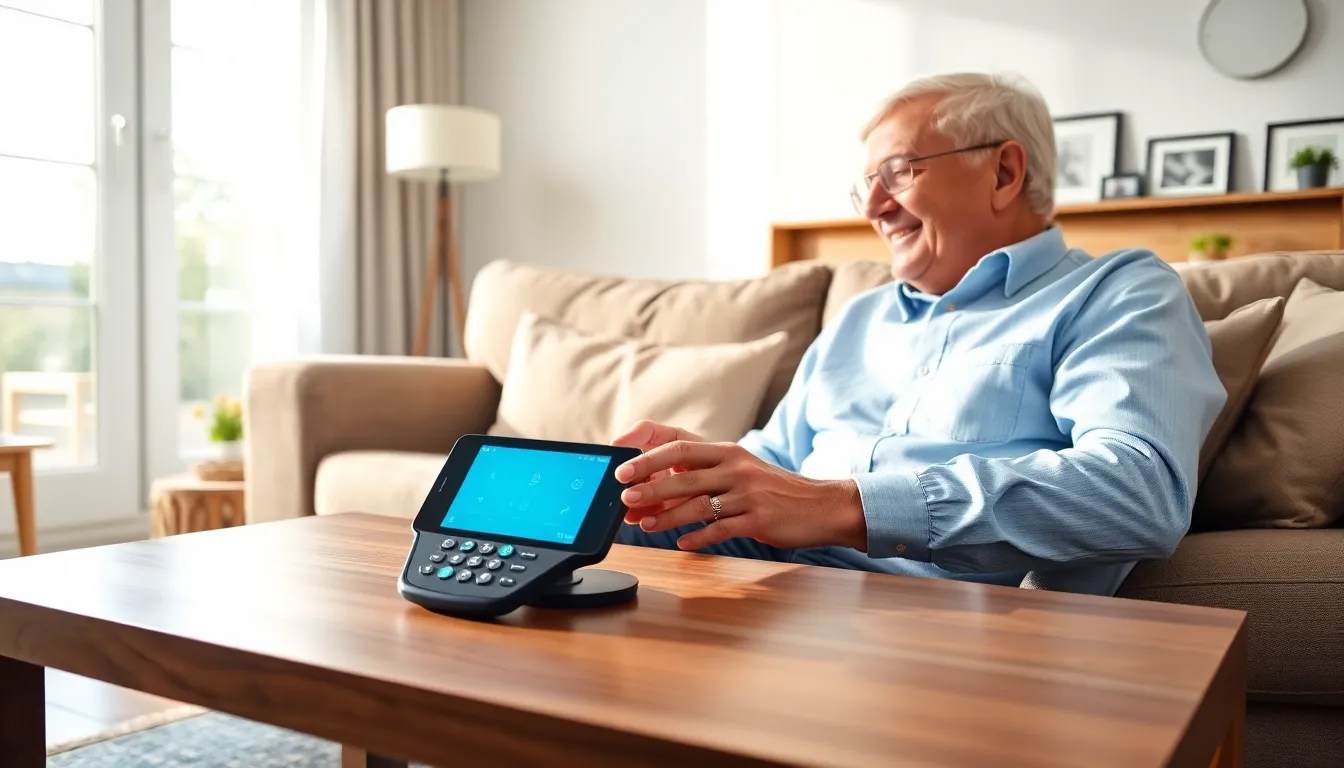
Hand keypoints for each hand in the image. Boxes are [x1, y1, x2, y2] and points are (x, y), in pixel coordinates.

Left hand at [611, 421, 867, 551]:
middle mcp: (737, 468)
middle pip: (685, 476)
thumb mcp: (742, 469)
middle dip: (651, 488)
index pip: (681, 447)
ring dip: (668, 516)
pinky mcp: (758, 520)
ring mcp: (748, 495)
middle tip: (625, 498)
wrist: (820, 506)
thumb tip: (661, 482)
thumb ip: (707, 471)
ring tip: (645, 525)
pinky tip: (682, 543)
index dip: (649, 457)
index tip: (624, 469)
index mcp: (728, 452)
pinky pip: (721, 530)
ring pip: (699, 505)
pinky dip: (699, 537)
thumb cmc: (773, 490)